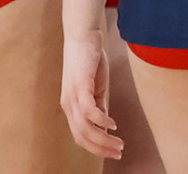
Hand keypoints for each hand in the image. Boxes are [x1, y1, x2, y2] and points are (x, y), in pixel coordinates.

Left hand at [61, 32, 122, 160]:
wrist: (84, 34)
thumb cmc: (90, 59)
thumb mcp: (96, 88)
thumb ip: (99, 106)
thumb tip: (105, 126)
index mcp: (71, 106)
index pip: (80, 136)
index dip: (96, 148)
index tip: (114, 153)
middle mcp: (68, 104)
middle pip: (82, 137)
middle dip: (101, 149)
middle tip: (119, 153)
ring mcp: (72, 95)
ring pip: (85, 128)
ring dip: (103, 139)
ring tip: (119, 143)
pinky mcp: (80, 85)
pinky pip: (89, 111)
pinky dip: (101, 121)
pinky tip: (113, 124)